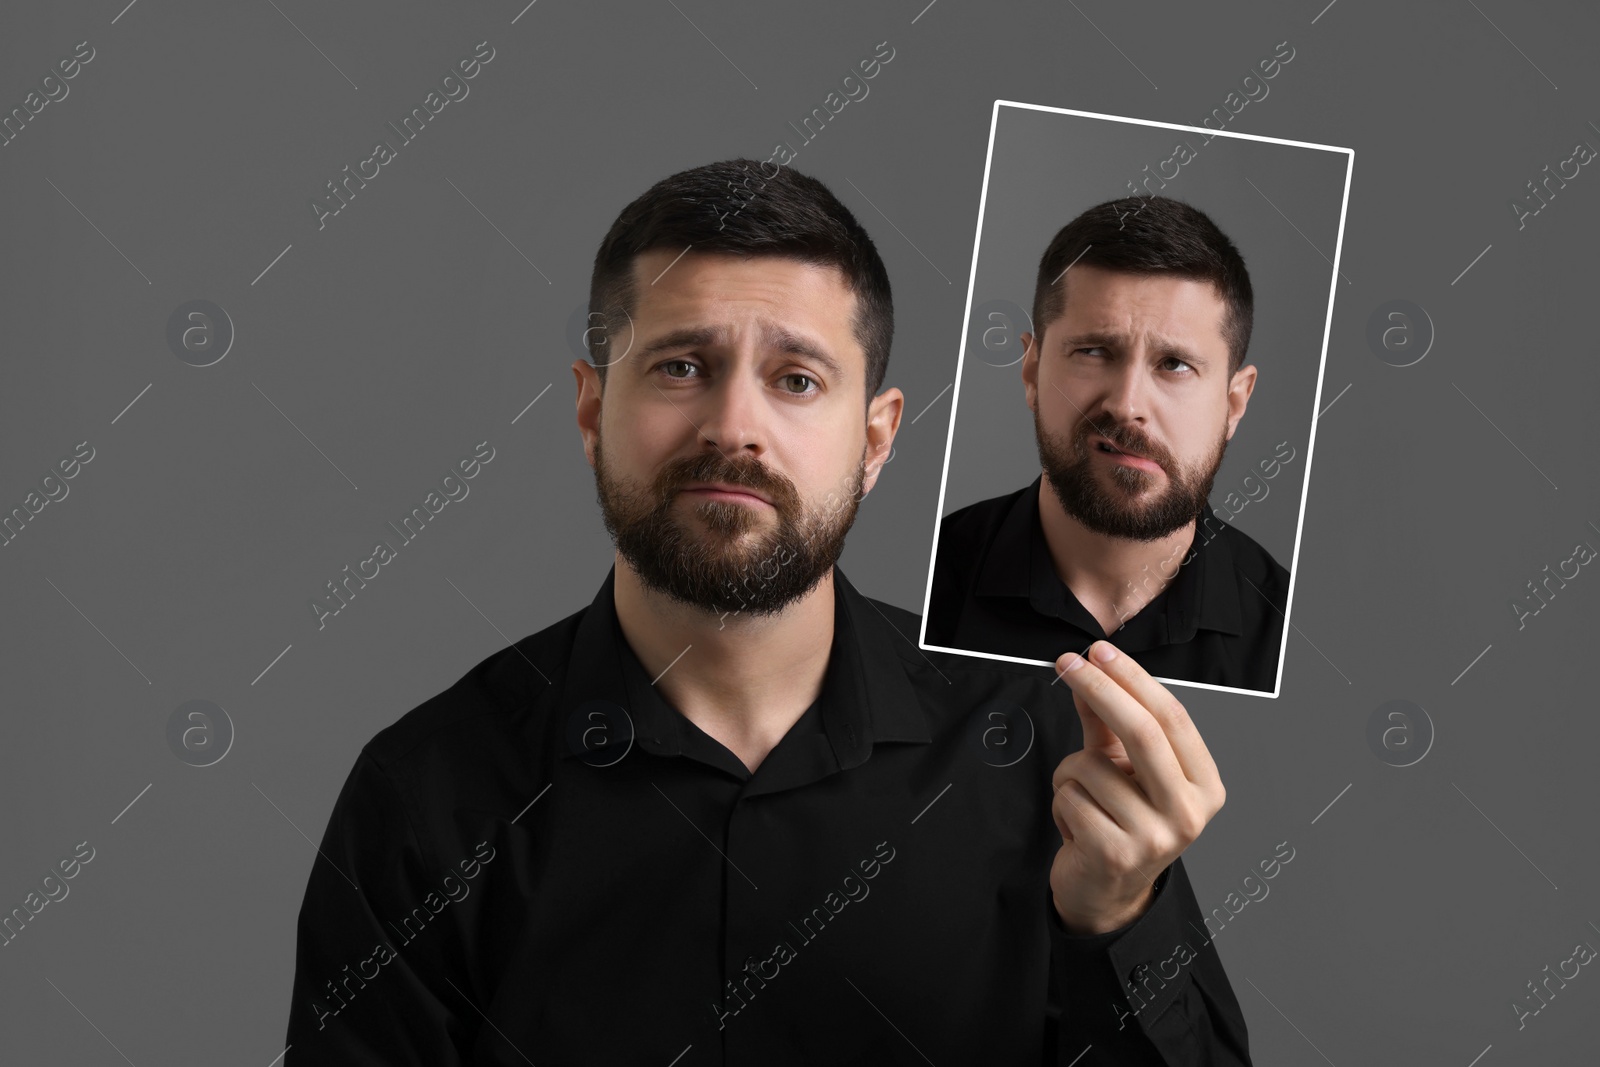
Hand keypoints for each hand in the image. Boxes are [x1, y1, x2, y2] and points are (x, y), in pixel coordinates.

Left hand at [1048, 639, 1225, 933]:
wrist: (1106, 892)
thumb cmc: (1121, 823)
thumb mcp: (1123, 768)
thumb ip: (1108, 722)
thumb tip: (1089, 670)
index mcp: (1203, 785)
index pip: (1171, 717)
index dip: (1131, 678)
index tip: (1098, 651)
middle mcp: (1188, 812)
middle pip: (1142, 732)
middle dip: (1099, 689)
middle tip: (1067, 663)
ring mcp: (1156, 837)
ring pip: (1091, 766)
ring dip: (1069, 773)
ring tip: (1084, 801)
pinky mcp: (1116, 854)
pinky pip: (1070, 797)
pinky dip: (1061, 803)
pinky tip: (1077, 826)